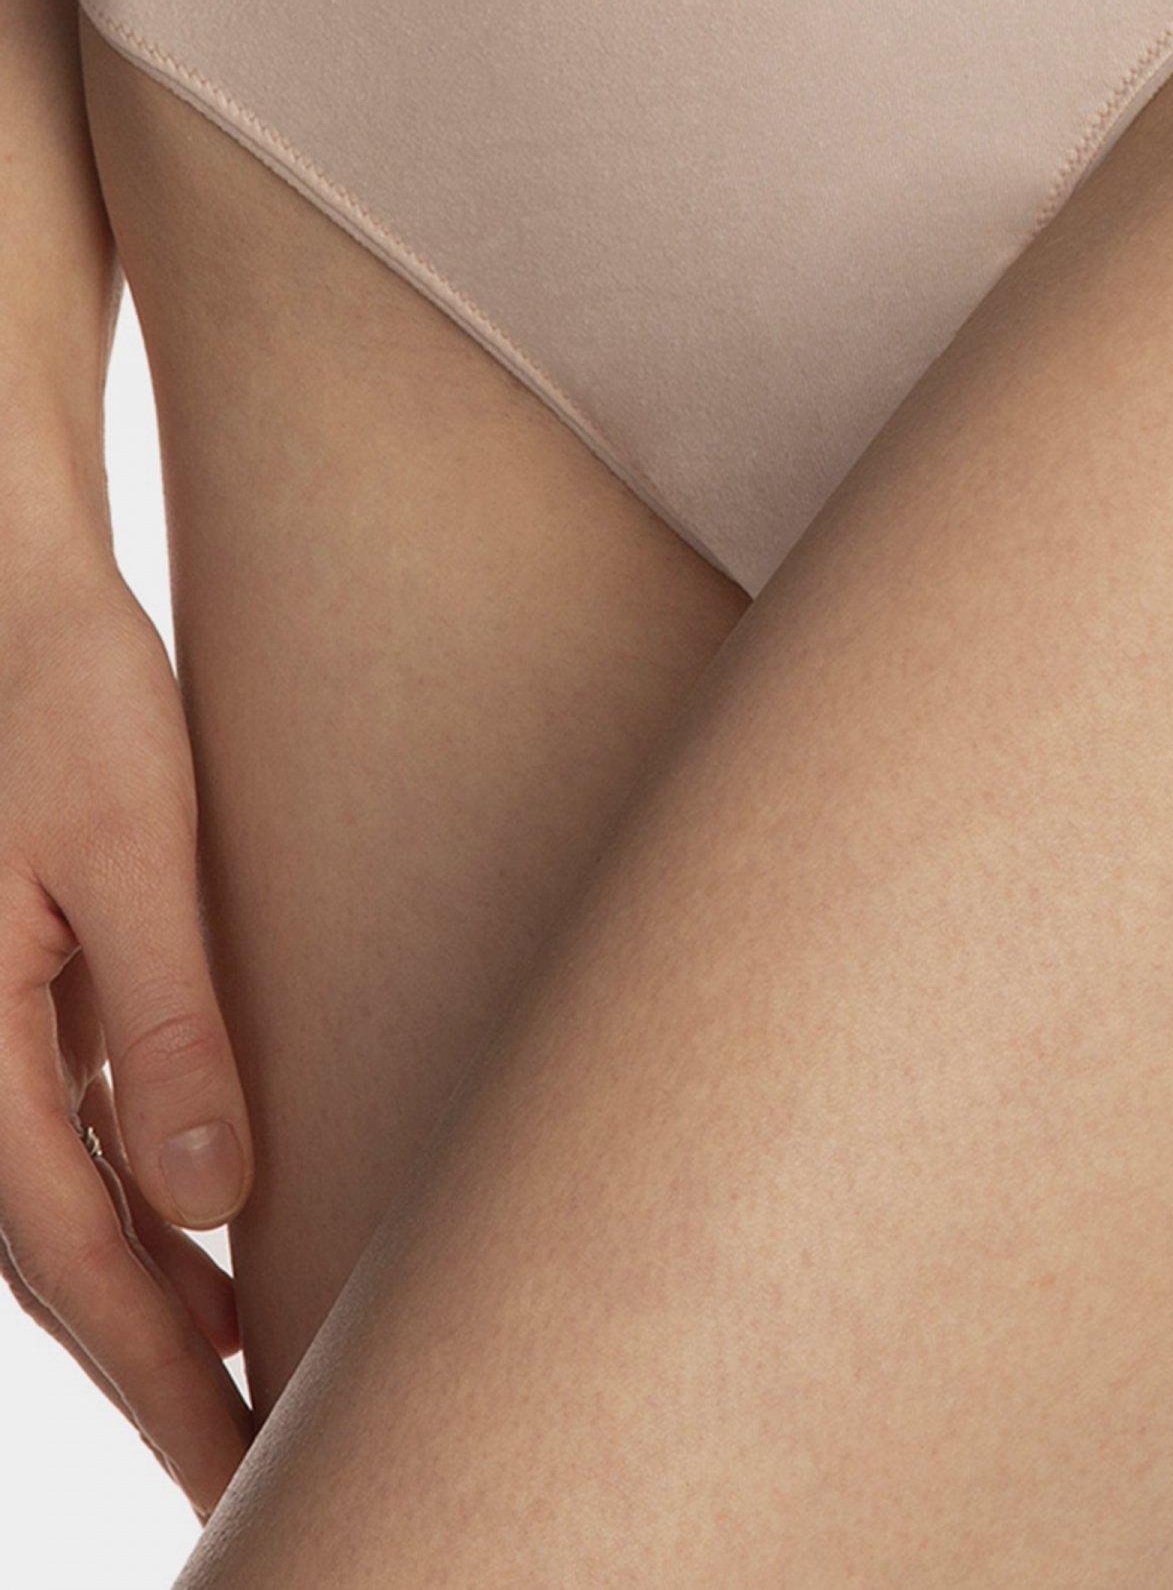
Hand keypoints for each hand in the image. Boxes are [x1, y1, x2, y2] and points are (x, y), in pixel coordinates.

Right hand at [0, 527, 255, 1517]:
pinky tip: (204, 1248)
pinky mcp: (16, 993)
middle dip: (160, 1380)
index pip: (83, 1263)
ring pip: (59, 1216)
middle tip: (253, 1476)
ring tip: (243, 1393)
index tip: (240, 1467)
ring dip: (146, 1309)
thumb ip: (168, 1021)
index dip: (167, 1380)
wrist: (8, 591)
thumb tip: (217, 1202)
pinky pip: (65, 1142)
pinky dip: (132, 1216)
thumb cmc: (61, 693)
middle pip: (61, 1268)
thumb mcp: (127, 846)